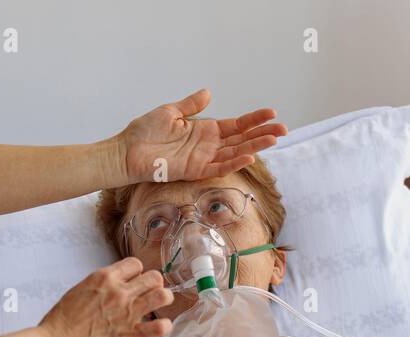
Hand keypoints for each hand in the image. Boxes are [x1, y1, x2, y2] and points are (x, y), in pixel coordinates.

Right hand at [38, 258, 172, 336]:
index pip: (136, 264)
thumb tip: (115, 285)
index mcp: (104, 277)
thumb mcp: (80, 289)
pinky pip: (160, 327)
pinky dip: (164, 327)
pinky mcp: (130, 335)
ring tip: (157, 307)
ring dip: (163, 300)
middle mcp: (119, 292)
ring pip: (163, 296)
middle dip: (154, 285)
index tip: (134, 282)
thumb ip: (102, 285)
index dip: (137, 273)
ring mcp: (127, 313)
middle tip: (148, 294)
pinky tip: (158, 328)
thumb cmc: (62, 320)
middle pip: (154, 277)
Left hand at [116, 89, 287, 183]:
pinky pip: (218, 167)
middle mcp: (208, 146)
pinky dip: (234, 162)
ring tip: (274, 140)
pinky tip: (249, 156)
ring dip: (255, 147)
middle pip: (242, 140)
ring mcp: (202, 159)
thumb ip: (192, 105)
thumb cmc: (145, 133)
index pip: (236, 125)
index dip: (254, 119)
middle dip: (263, 134)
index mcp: (205, 131)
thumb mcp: (171, 112)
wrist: (126, 151)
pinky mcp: (194, 171)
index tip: (272, 113)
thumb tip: (209, 93)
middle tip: (284, 130)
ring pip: (235, 153)